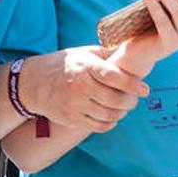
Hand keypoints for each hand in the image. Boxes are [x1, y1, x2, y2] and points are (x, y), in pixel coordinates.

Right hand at [18, 46, 148, 134]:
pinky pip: (98, 126)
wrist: (32, 83)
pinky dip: (110, 123)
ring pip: (109, 115)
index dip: (132, 84)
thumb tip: (132, 50)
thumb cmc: (63, 65)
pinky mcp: (71, 119)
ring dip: (121, 113)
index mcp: (84, 66)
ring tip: (123, 107)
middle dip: (130, 101)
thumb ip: (106, 54)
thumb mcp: (82, 53)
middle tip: (134, 99)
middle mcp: (79, 87)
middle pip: (114, 100)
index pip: (112, 76)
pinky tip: (111, 116)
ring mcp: (74, 105)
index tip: (145, 89)